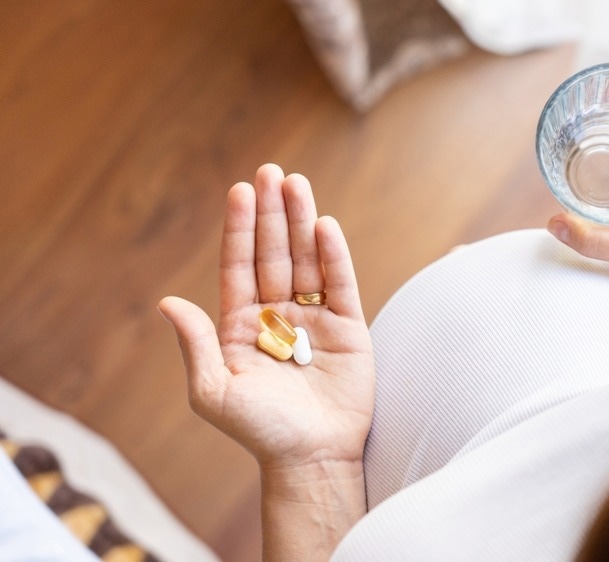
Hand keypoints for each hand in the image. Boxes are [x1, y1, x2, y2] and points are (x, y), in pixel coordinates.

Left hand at [158, 164, 374, 469]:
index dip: (239, 229)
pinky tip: (324, 226)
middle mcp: (278, 315)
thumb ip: (197, 344)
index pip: (239, 266)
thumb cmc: (259, 430)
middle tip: (270, 171)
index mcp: (243, 325)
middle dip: (271, 213)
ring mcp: (315, 319)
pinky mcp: (348, 328)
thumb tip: (168, 302)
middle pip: (274, 254)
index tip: (239, 191)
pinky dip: (333, 255)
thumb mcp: (214, 391)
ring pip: (306, 260)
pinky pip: (340, 284)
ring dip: (301, 222)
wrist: (311, 457)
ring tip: (296, 184)